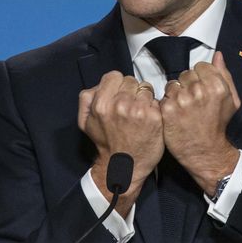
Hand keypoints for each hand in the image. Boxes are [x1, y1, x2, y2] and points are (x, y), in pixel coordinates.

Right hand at [78, 71, 162, 208]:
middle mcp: (120, 105)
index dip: (117, 85)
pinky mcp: (154, 117)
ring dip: (144, 98)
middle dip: (131, 91)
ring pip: (145, 89)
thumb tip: (98, 86)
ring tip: (139, 114)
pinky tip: (148, 119)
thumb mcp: (85, 122)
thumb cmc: (106, 144)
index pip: (114, 76)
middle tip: (130, 106)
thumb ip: (86, 99)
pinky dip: (154, 108)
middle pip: (131, 81)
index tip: (120, 95)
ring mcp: (139, 110)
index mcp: (101, 104)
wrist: (124, 167)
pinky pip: (156, 101)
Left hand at [160, 51, 241, 194]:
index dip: (201, 77)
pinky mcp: (168, 109)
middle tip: (193, 101)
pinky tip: (175, 114)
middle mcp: (199, 90)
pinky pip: (164, 96)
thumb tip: (217, 55)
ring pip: (173, 84)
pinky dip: (168, 104)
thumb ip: (224, 74)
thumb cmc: (218, 124)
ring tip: (184, 108)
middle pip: (186, 74)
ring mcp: (182, 100)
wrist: (206, 151)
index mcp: (216, 85)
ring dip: (176, 94)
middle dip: (188, 85)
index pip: (201, 66)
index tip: (202, 90)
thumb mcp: (231, 99)